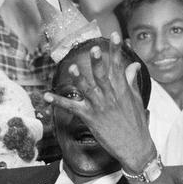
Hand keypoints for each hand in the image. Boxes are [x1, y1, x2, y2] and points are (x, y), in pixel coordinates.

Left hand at [43, 40, 155, 174]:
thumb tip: (133, 65)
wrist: (136, 147)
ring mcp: (100, 107)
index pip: (119, 66)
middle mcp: (111, 97)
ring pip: (87, 89)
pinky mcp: (90, 118)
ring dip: (79, 78)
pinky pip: (71, 108)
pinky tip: (46, 96)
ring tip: (73, 67)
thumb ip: (131, 81)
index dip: (117, 50)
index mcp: (122, 90)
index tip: (115, 36)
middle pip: (103, 76)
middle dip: (98, 62)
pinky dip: (58, 102)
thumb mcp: (136, 99)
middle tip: (94, 48)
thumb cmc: (136, 123)